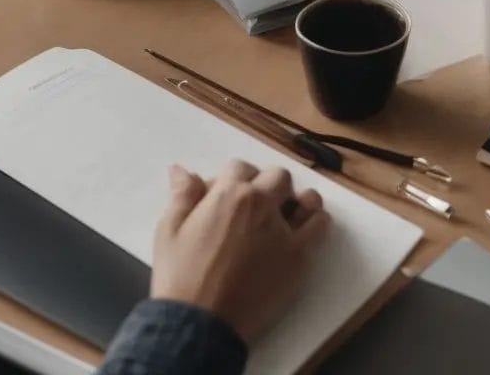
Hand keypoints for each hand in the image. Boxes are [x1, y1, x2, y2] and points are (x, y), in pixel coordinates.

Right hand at [151, 160, 330, 343]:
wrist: (199, 323)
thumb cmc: (180, 277)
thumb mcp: (169, 229)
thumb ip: (182, 195)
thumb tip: (182, 171)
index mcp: (229, 194)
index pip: (240, 167)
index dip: (231, 179)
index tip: (225, 196)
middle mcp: (261, 206)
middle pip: (276, 177)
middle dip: (265, 185)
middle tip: (253, 207)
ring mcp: (285, 231)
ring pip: (306, 199)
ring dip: (298, 200)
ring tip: (287, 213)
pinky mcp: (300, 258)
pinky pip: (320, 227)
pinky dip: (316, 223)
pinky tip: (303, 231)